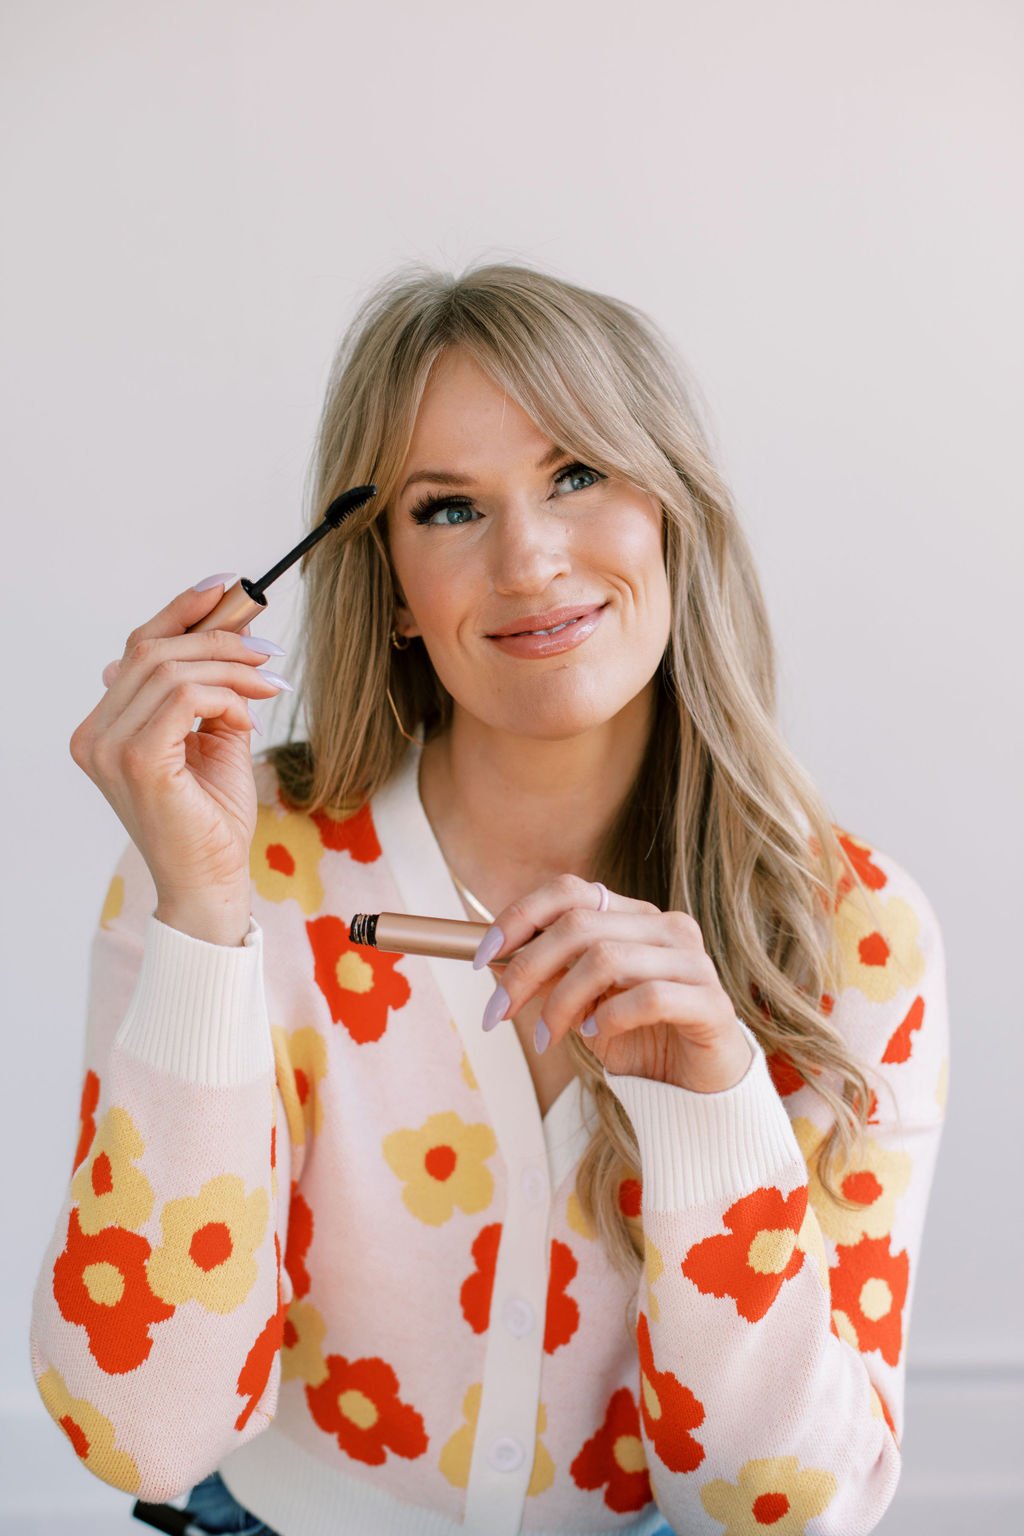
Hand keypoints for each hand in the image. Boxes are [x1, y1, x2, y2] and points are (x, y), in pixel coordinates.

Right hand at [70, 579, 288, 913]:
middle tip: (268, 649)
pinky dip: (225, 698)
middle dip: (218, 637)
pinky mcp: (138, 760)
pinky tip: (247, 718)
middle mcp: (96, 735)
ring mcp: (110, 748)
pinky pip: (185, 696)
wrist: (213, 881)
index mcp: (104, 728)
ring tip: (269, 687)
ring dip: (232, 669)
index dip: (181, 611)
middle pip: (153, 649)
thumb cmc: (212, 818)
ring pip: (172, 668)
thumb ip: (210, 687)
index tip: (227, 588)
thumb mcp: (215, 736)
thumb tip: (230, 623)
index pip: (137, 649)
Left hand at [478, 874, 753, 1093]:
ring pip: (606, 960)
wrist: (696, 1089)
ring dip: (561, 1003)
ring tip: (548, 1036)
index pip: (571, 891)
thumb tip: (497, 962)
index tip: (483, 958)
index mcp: (635, 916)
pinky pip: (647, 997)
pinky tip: (596, 1037)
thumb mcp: (582, 1002)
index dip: (521, 917)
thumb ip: (551, 975)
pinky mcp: (710, 1001)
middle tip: (498, 1013)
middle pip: (579, 926)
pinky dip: (609, 1018)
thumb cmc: (639, 1038)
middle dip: (527, 970)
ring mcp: (693, 961)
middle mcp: (667, 927)